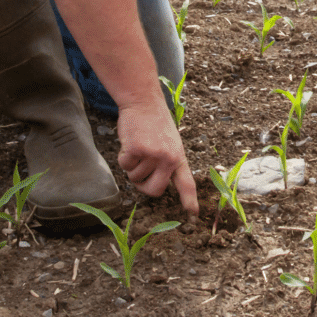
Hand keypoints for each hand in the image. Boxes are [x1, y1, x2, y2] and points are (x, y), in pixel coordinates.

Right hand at [116, 98, 198, 215]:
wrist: (144, 102)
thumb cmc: (154, 122)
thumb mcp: (170, 141)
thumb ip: (167, 161)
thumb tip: (158, 183)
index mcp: (179, 157)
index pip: (187, 183)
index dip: (189, 200)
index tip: (193, 214)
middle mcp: (169, 158)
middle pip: (155, 191)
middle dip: (143, 187)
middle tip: (139, 174)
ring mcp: (153, 154)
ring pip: (135, 178)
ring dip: (132, 166)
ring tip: (138, 146)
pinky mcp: (137, 150)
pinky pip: (124, 166)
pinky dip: (123, 156)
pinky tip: (129, 142)